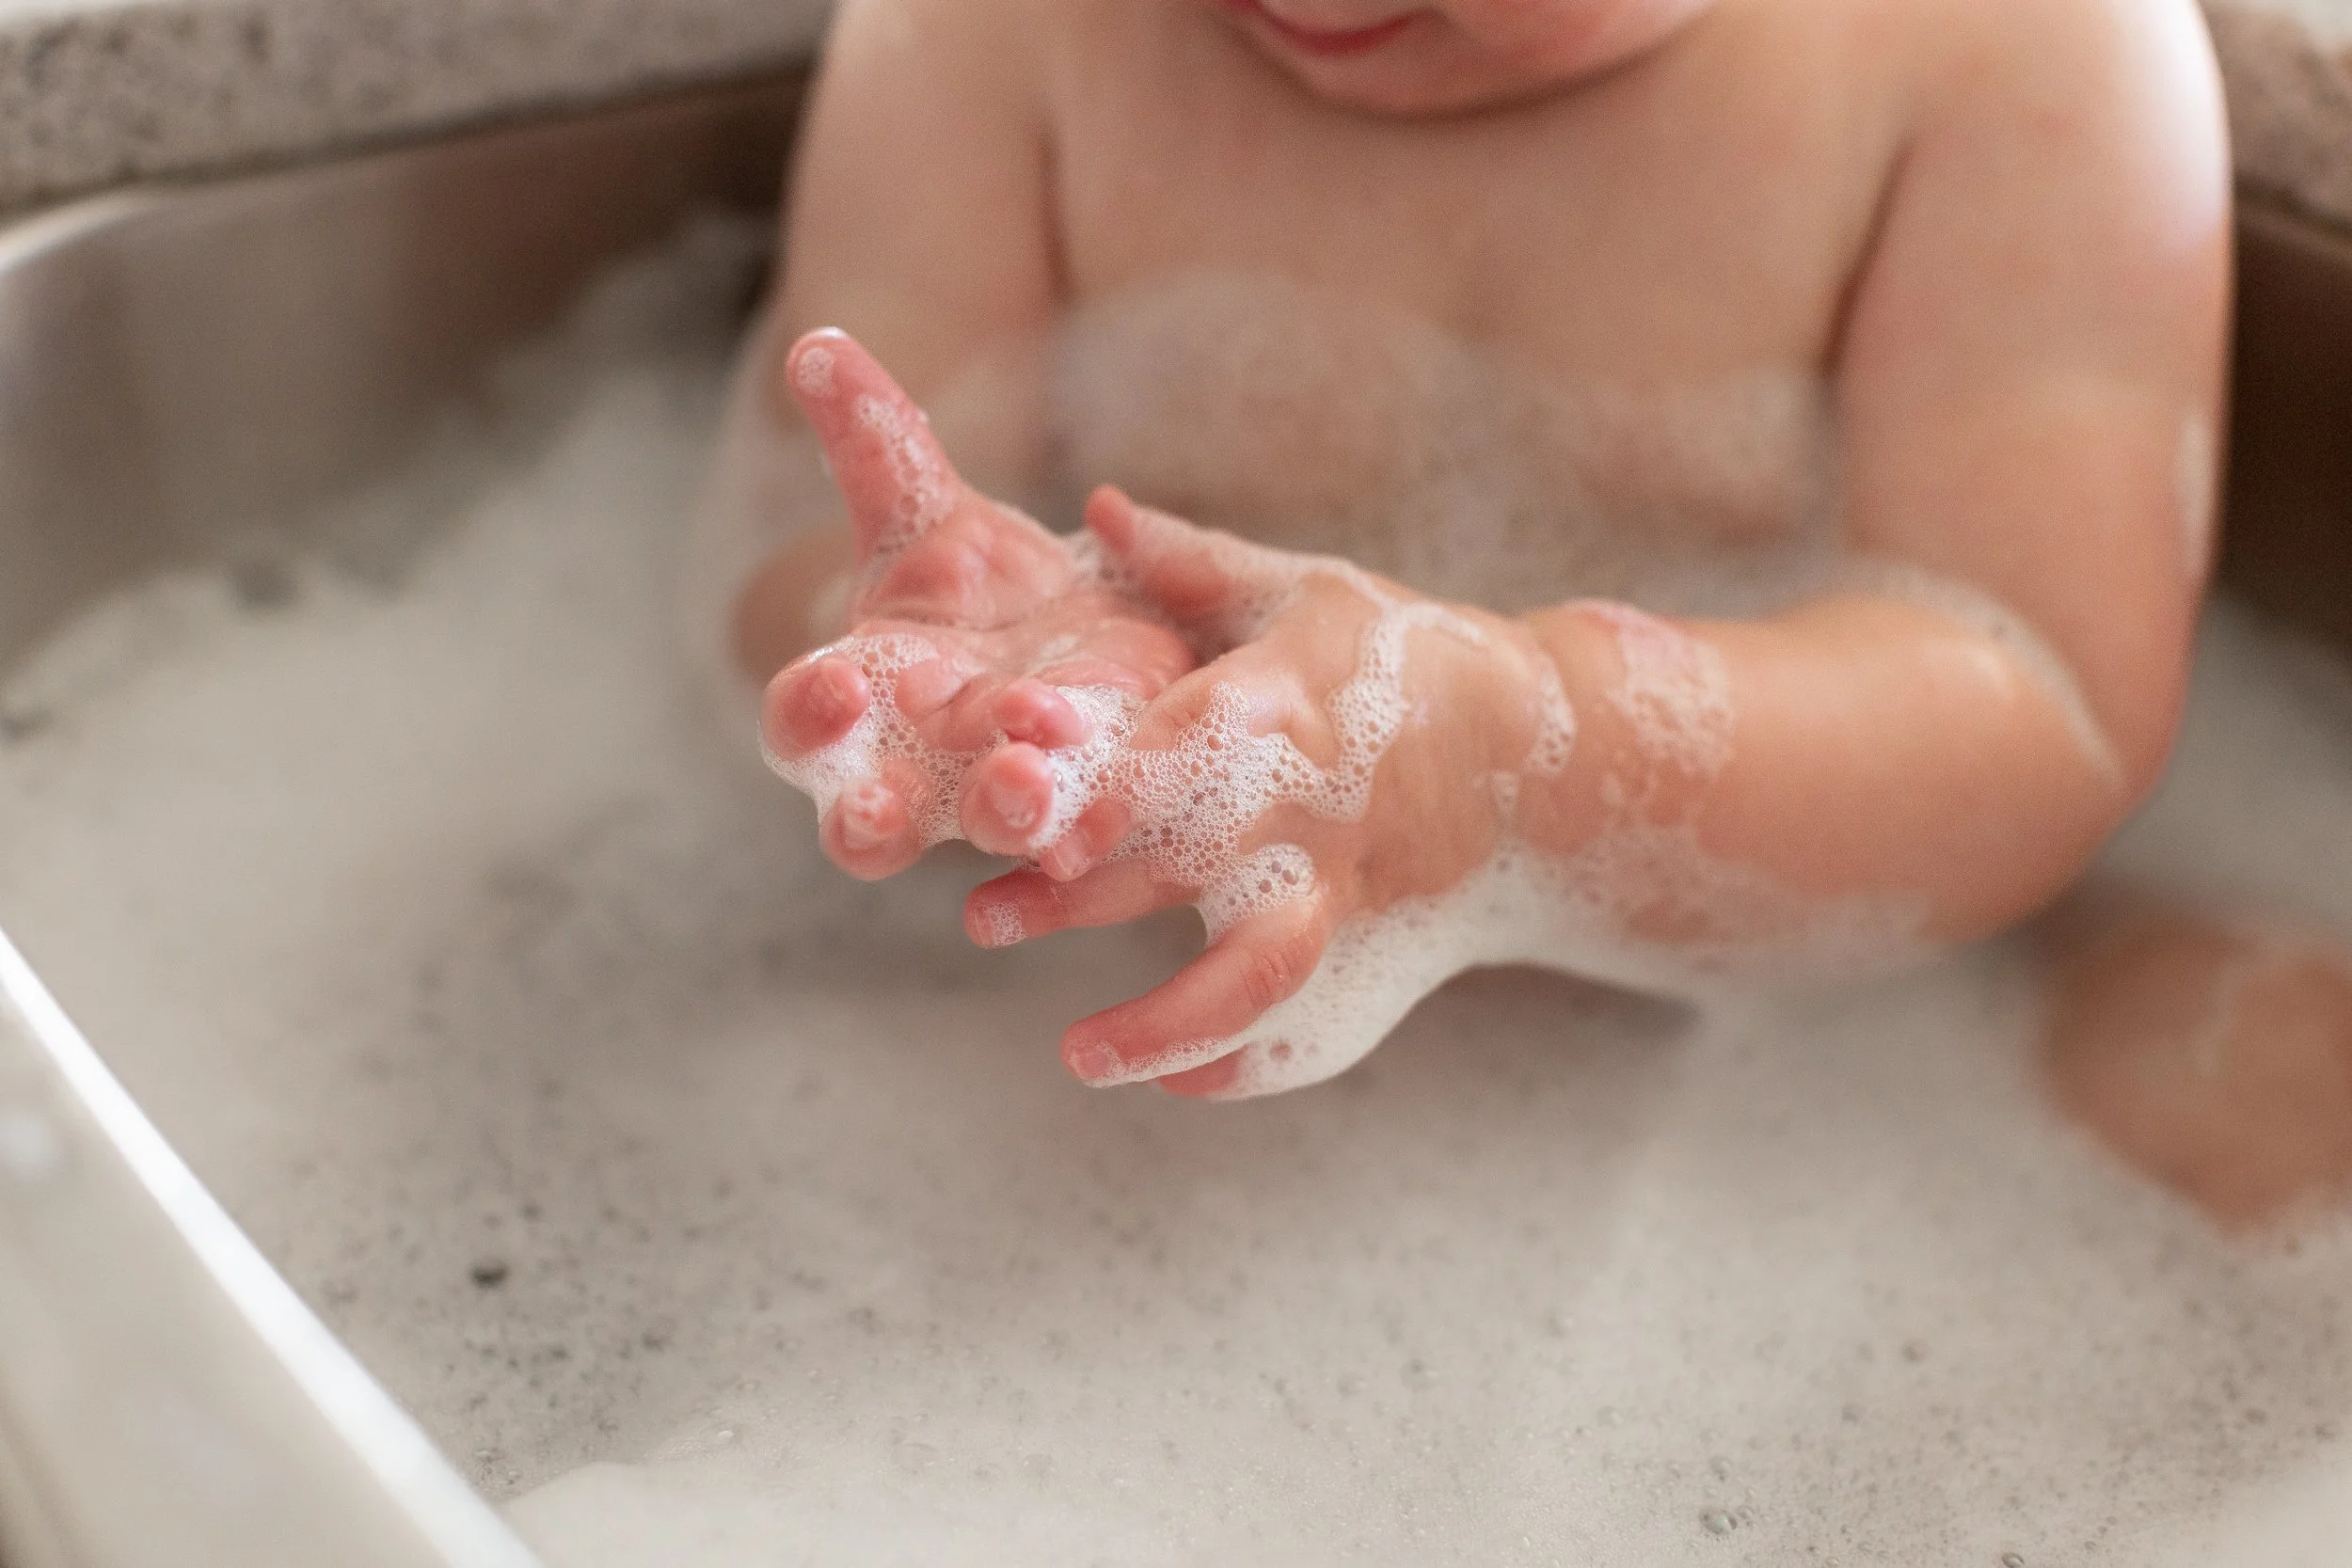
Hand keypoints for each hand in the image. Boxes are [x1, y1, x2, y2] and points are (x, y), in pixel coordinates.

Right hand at [760, 332, 1196, 877]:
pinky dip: (1094, 824)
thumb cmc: (978, 586)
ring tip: (1031, 782)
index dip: (810, 714)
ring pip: (987, 824)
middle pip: (869, 815)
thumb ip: (871, 438)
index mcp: (857, 698)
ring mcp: (1005, 796)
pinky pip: (1086, 832)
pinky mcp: (1095, 807)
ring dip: (1002, 810)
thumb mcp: (924, 507)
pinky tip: (1115, 808)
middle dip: (874, 812)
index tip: (837, 687)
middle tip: (884, 809)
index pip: (804, 720)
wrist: (1092, 627)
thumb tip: (816, 343)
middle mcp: (918, 766)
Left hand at [965, 490, 1581, 1097]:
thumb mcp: (1307, 596)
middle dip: (1083, 904)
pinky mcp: (1373, 970)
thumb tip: (1097, 508)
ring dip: (1165, 1025)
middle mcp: (1318, 811)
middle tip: (982, 917)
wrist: (1540, 770)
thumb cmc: (1400, 666)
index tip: (1039, 808)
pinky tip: (1169, 1078)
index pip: (1195, 743)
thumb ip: (1193, 566)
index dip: (1120, 782)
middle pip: (1194, 867)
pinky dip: (1242, 1067)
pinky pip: (1306, 1038)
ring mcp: (1351, 901)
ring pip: (1260, 978)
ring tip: (1077, 1054)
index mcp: (1295, 707)